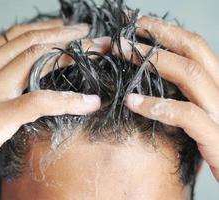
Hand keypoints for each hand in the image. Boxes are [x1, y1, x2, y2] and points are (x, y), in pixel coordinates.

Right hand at [0, 20, 104, 198]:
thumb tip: (13, 84)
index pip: (13, 36)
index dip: (43, 29)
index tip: (63, 28)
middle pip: (30, 41)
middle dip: (63, 33)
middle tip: (87, 32)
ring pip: (38, 59)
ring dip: (72, 54)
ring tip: (96, 50)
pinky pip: (40, 102)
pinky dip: (69, 101)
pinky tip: (89, 102)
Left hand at [124, 16, 218, 181]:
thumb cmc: (213, 147)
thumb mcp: (199, 116)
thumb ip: (183, 98)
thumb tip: (151, 84)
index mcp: (218, 86)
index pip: (194, 48)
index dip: (166, 31)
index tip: (138, 22)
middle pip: (194, 50)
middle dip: (158, 34)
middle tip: (126, 28)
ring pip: (190, 74)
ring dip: (151, 60)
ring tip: (120, 52)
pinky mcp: (218, 138)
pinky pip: (186, 115)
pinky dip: (157, 106)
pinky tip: (131, 102)